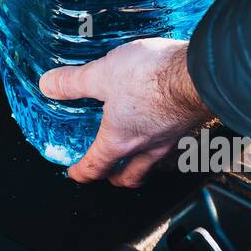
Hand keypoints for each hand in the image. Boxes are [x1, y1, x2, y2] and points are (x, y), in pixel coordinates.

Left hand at [39, 38, 212, 186]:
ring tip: (135, 152)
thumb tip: (49, 85)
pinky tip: (162, 125)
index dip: (81, 173)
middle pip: (129, 177)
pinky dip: (163, 143)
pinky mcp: (189, 125)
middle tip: (107, 171)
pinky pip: (173, 145)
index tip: (75, 173)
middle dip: (115, 177)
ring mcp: (172, 140)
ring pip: (153, 164)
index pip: (95, 168)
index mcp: (120, 141)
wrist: (201, 73)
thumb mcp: (101, 74)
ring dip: (142, 163)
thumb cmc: (154, 78)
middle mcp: (147, 148)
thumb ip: (73, 82)